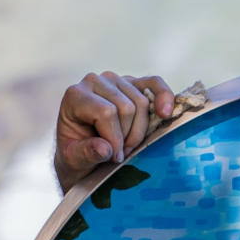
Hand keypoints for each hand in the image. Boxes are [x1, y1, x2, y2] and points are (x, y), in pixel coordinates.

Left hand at [54, 73, 173, 192]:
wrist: (80, 151)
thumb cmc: (75, 154)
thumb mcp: (73, 159)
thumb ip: (86, 153)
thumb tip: (105, 149)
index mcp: (75, 96)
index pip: (106, 112)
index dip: (115, 138)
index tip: (113, 158)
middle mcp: (94, 81)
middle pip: (126, 108)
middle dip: (126, 137)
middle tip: (119, 154)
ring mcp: (115, 80)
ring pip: (141, 102)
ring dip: (139, 130)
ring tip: (127, 145)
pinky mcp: (132, 83)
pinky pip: (154, 83)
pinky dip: (164, 97)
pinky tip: (165, 113)